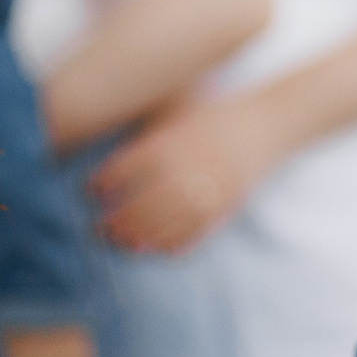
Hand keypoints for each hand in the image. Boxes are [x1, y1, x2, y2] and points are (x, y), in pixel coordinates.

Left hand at [89, 91, 289, 251]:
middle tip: (100, 228)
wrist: (265, 123)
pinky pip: (194, 233)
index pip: (125, 169)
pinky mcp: (225, 207)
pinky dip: (174, 244)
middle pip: (140, 204)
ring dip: (140, 237)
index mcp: (171, 142)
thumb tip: (111, 133)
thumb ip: (148, 124)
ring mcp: (207, 191)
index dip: (104, 183)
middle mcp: (186, 169)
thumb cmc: (216, 112)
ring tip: (123, 242)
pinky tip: (158, 249)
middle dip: (117, 220)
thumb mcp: (180, 107)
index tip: (92, 192)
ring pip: (165, 224)